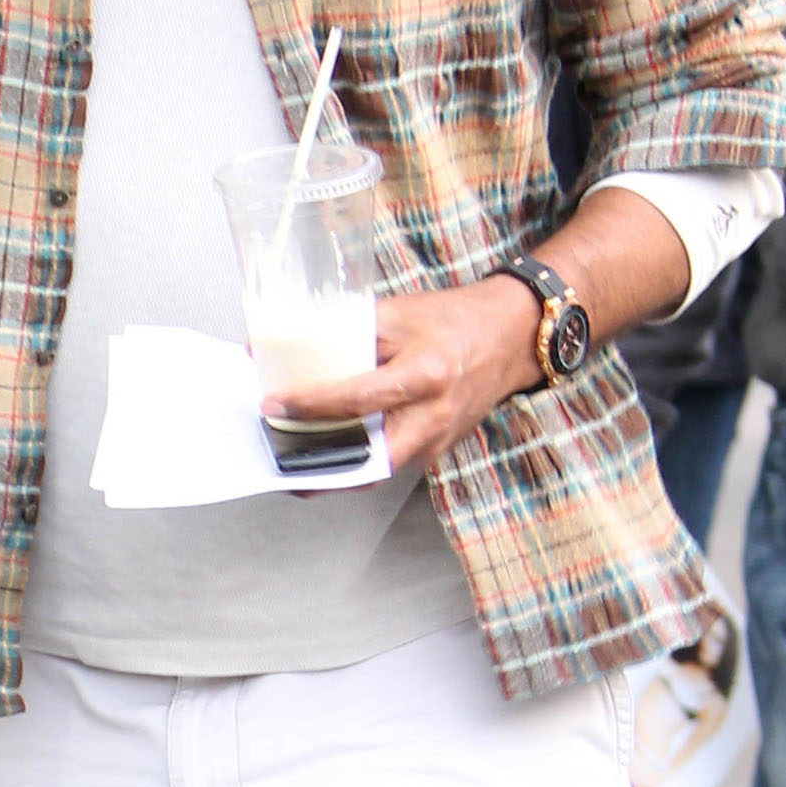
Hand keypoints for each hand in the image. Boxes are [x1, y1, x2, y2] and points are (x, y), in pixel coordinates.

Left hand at [265, 276, 540, 475]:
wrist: (511, 336)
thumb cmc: (455, 321)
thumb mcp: (399, 314)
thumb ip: (344, 330)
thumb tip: (287, 346)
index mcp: (426, 375)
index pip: (358, 399)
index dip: (311, 405)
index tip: (274, 405)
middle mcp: (434, 415)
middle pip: (369, 460)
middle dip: (321, 468)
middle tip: (280, 462)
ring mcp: (438, 439)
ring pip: (378, 470)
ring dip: (336, 472)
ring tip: (294, 463)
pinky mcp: (437, 448)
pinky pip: (391, 462)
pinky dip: (359, 461)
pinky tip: (330, 451)